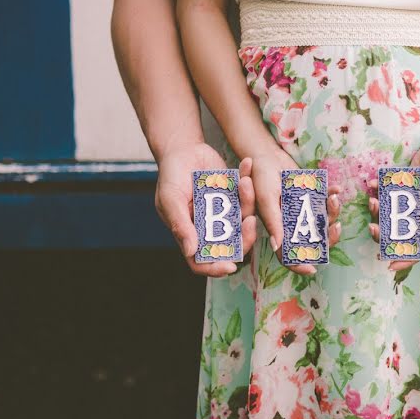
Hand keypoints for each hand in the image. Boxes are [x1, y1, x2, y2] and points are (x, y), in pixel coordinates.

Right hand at [155, 142, 258, 276]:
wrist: (182, 149)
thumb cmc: (170, 177)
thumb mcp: (170, 200)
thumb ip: (180, 225)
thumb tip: (191, 251)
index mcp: (191, 235)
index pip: (202, 262)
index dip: (215, 268)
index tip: (230, 266)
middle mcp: (211, 228)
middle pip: (233, 244)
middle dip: (245, 237)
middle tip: (249, 221)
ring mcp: (225, 212)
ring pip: (244, 219)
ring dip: (249, 203)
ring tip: (245, 183)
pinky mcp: (235, 195)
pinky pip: (247, 195)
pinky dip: (249, 181)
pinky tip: (247, 164)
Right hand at [247, 148, 342, 275]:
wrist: (266, 155)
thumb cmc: (259, 177)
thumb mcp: (265, 198)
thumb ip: (272, 221)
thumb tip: (277, 246)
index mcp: (278, 229)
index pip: (287, 254)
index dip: (298, 265)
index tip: (313, 269)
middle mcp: (292, 223)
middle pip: (313, 240)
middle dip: (328, 237)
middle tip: (335, 227)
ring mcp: (303, 210)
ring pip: (323, 220)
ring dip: (333, 212)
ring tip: (333, 198)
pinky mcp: (311, 195)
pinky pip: (326, 200)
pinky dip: (333, 195)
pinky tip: (336, 188)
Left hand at [368, 126, 419, 270]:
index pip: (418, 247)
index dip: (405, 259)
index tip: (389, 265)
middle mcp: (419, 214)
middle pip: (398, 233)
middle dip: (383, 233)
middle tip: (372, 226)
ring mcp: (409, 202)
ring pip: (388, 214)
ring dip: (377, 211)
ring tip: (372, 200)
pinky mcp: (401, 188)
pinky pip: (386, 194)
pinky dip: (378, 190)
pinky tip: (373, 183)